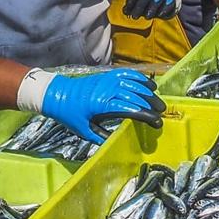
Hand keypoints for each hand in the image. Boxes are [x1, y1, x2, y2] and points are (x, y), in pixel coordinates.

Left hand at [41, 68, 164, 141]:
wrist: (57, 94)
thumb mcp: (84, 130)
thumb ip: (101, 137)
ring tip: (158, 101)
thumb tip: (117, 144)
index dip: (146, 115)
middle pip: (136, 95)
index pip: (130, 109)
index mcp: (102, 105)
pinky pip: (126, 74)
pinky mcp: (106, 75)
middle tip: (161, 112)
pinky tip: (148, 84)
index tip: (156, 122)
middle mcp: (107, 90)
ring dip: (148, 91)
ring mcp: (107, 81)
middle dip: (151, 104)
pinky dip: (139, 78)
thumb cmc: (70, 114)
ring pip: (134, 83)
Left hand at [122, 0, 181, 19]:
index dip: (130, 2)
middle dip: (138, 8)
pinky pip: (167, 5)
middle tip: (134, 17)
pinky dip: (163, 10)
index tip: (126, 11)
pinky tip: (160, 14)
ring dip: (151, 10)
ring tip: (147, 17)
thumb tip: (125, 12)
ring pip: (155, 2)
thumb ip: (131, 5)